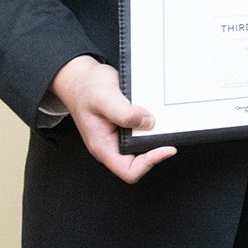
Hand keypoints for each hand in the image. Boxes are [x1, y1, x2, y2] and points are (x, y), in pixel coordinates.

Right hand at [50, 54, 175, 182]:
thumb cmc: (85, 88)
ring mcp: (119, 135)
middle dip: (155, 148)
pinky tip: (157, 114)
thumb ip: (124, 113)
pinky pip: (143, 130)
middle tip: (168, 130)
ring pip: (143, 145)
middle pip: (139, 160)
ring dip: (156, 135)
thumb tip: (148, 123)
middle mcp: (111, 144)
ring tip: (164, 121)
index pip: (128, 170)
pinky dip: (153, 124)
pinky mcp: (126, 125)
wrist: (80, 77)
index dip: (149, 163)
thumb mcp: (104, 97)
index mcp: (102, 146)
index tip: (165, 148)